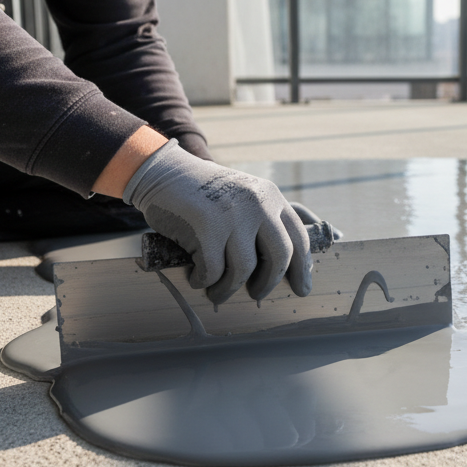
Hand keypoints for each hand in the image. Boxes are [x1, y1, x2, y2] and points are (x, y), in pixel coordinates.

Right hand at [122, 140, 311, 303]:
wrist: (163, 172)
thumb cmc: (205, 196)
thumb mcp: (245, 196)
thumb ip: (267, 221)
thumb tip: (293, 264)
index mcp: (271, 197)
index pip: (299, 237)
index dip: (303, 267)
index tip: (301, 288)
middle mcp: (257, 203)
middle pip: (279, 257)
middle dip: (268, 283)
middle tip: (257, 295)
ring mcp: (232, 214)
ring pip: (243, 270)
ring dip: (228, 288)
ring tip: (217, 292)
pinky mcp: (205, 226)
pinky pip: (212, 271)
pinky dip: (203, 281)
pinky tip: (197, 278)